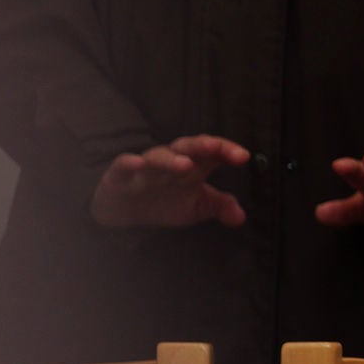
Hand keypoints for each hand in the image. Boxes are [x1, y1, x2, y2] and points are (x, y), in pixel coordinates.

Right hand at [90, 135, 249, 228]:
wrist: (126, 210)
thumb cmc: (166, 201)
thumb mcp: (197, 206)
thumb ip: (220, 207)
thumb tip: (240, 217)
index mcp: (194, 166)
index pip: (213, 153)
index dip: (227, 151)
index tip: (243, 157)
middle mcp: (171, 161)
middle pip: (188, 147)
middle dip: (202, 146)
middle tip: (214, 147)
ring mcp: (146, 167)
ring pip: (158, 156)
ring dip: (171, 159)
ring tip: (184, 165)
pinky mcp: (120, 174)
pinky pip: (124, 164)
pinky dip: (130, 163)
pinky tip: (138, 164)